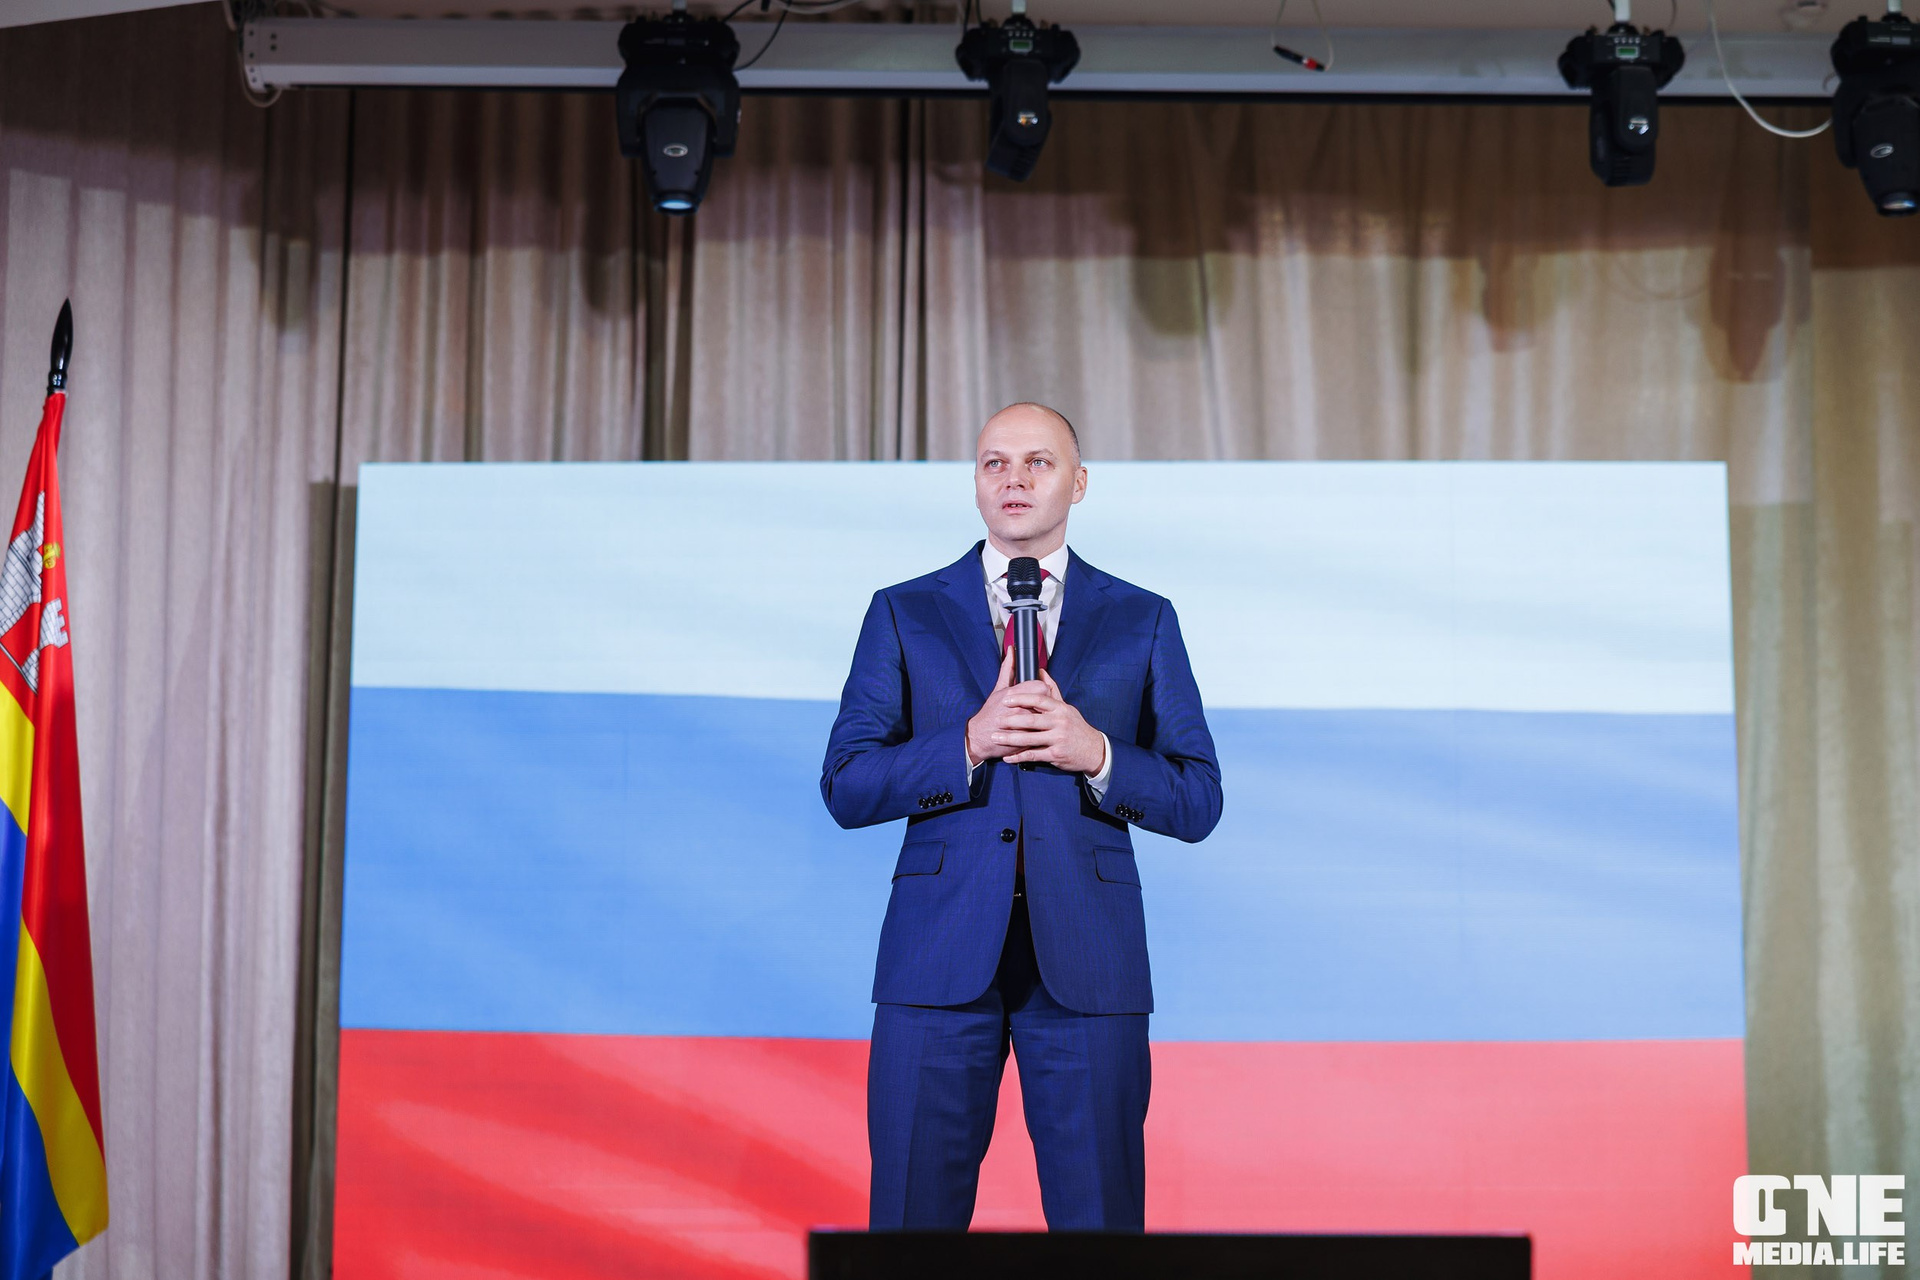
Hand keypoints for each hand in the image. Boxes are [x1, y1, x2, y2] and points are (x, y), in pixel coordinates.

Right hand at [967, 648, 1037, 766]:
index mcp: (1012, 694)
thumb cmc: (989, 714)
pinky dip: (1041, 732)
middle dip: (1045, 704)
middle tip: (1039, 707)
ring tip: (1038, 719)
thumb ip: (1007, 670)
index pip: (1041, 687)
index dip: (1043, 689)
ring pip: (1046, 717)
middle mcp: (1018, 708)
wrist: (978, 738)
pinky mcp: (1025, 740)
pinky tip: (1035, 730)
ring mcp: (1023, 725)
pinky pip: (1041, 732)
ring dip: (1045, 718)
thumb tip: (1011, 652)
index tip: (1040, 693)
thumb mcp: (998, 690)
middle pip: (1046, 701)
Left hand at [986, 668, 1107, 775]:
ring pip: (1030, 738)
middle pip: (1031, 720)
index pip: (1039, 700)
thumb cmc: (1077, 727)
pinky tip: (1007, 757)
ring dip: (1010, 739)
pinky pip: (1034, 755)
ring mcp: (1058, 739)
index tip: (1006, 699)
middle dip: (1011, 720)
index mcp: (1060, 709)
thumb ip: (1052, 689)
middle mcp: (1059, 723)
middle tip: (996, 720)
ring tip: (996, 737)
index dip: (1021, 698)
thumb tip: (1041, 672)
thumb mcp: (1067, 707)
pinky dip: (1019, 756)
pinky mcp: (1056, 754)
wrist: (1093, 749)